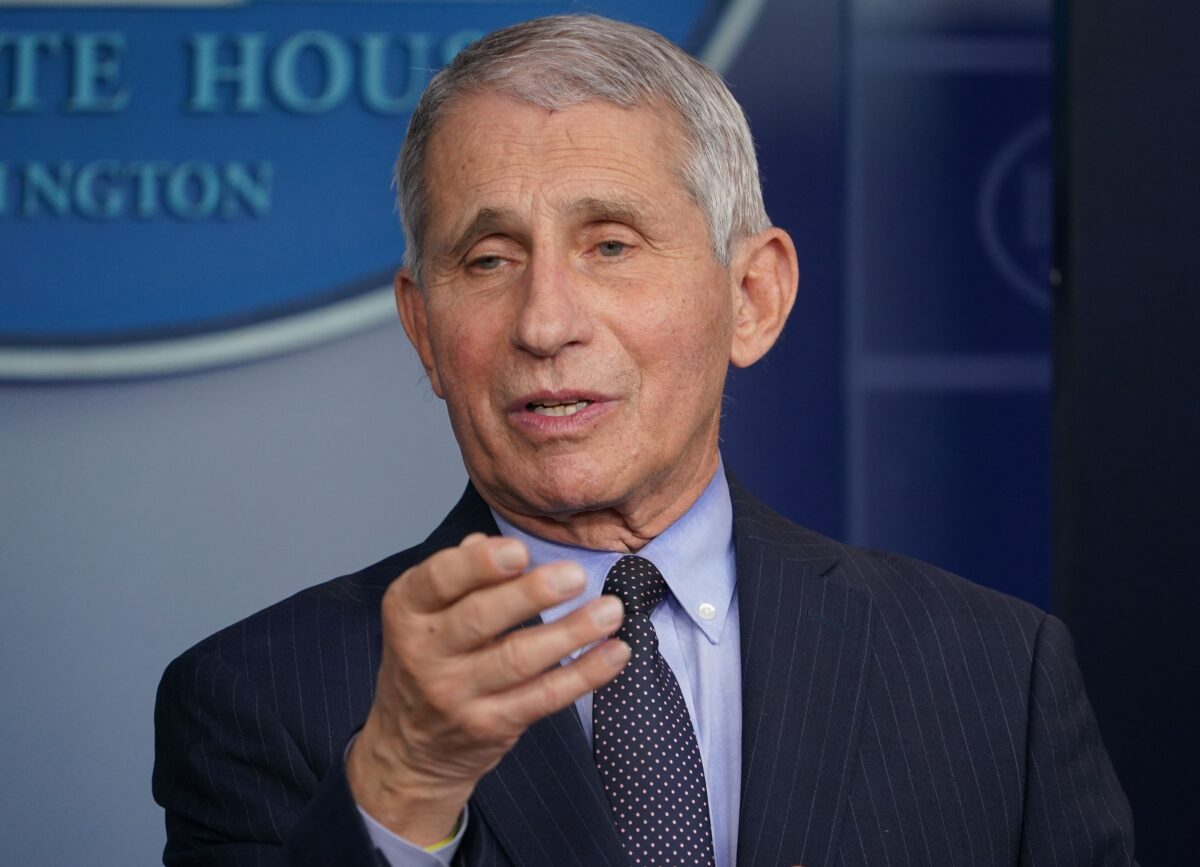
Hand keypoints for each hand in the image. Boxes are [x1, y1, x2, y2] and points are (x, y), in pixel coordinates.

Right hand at [346, 533, 628, 844]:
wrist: (411, 748)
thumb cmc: (429, 659)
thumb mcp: (426, 612)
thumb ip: (458, 574)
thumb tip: (487, 541)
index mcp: (407, 610)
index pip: (438, 580)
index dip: (478, 565)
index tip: (519, 550)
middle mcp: (424, 652)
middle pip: (480, 619)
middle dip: (532, 595)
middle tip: (576, 575)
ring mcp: (456, 694)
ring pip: (518, 659)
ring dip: (571, 633)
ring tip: (611, 611)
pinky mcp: (490, 726)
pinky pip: (544, 697)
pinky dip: (585, 674)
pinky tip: (615, 652)